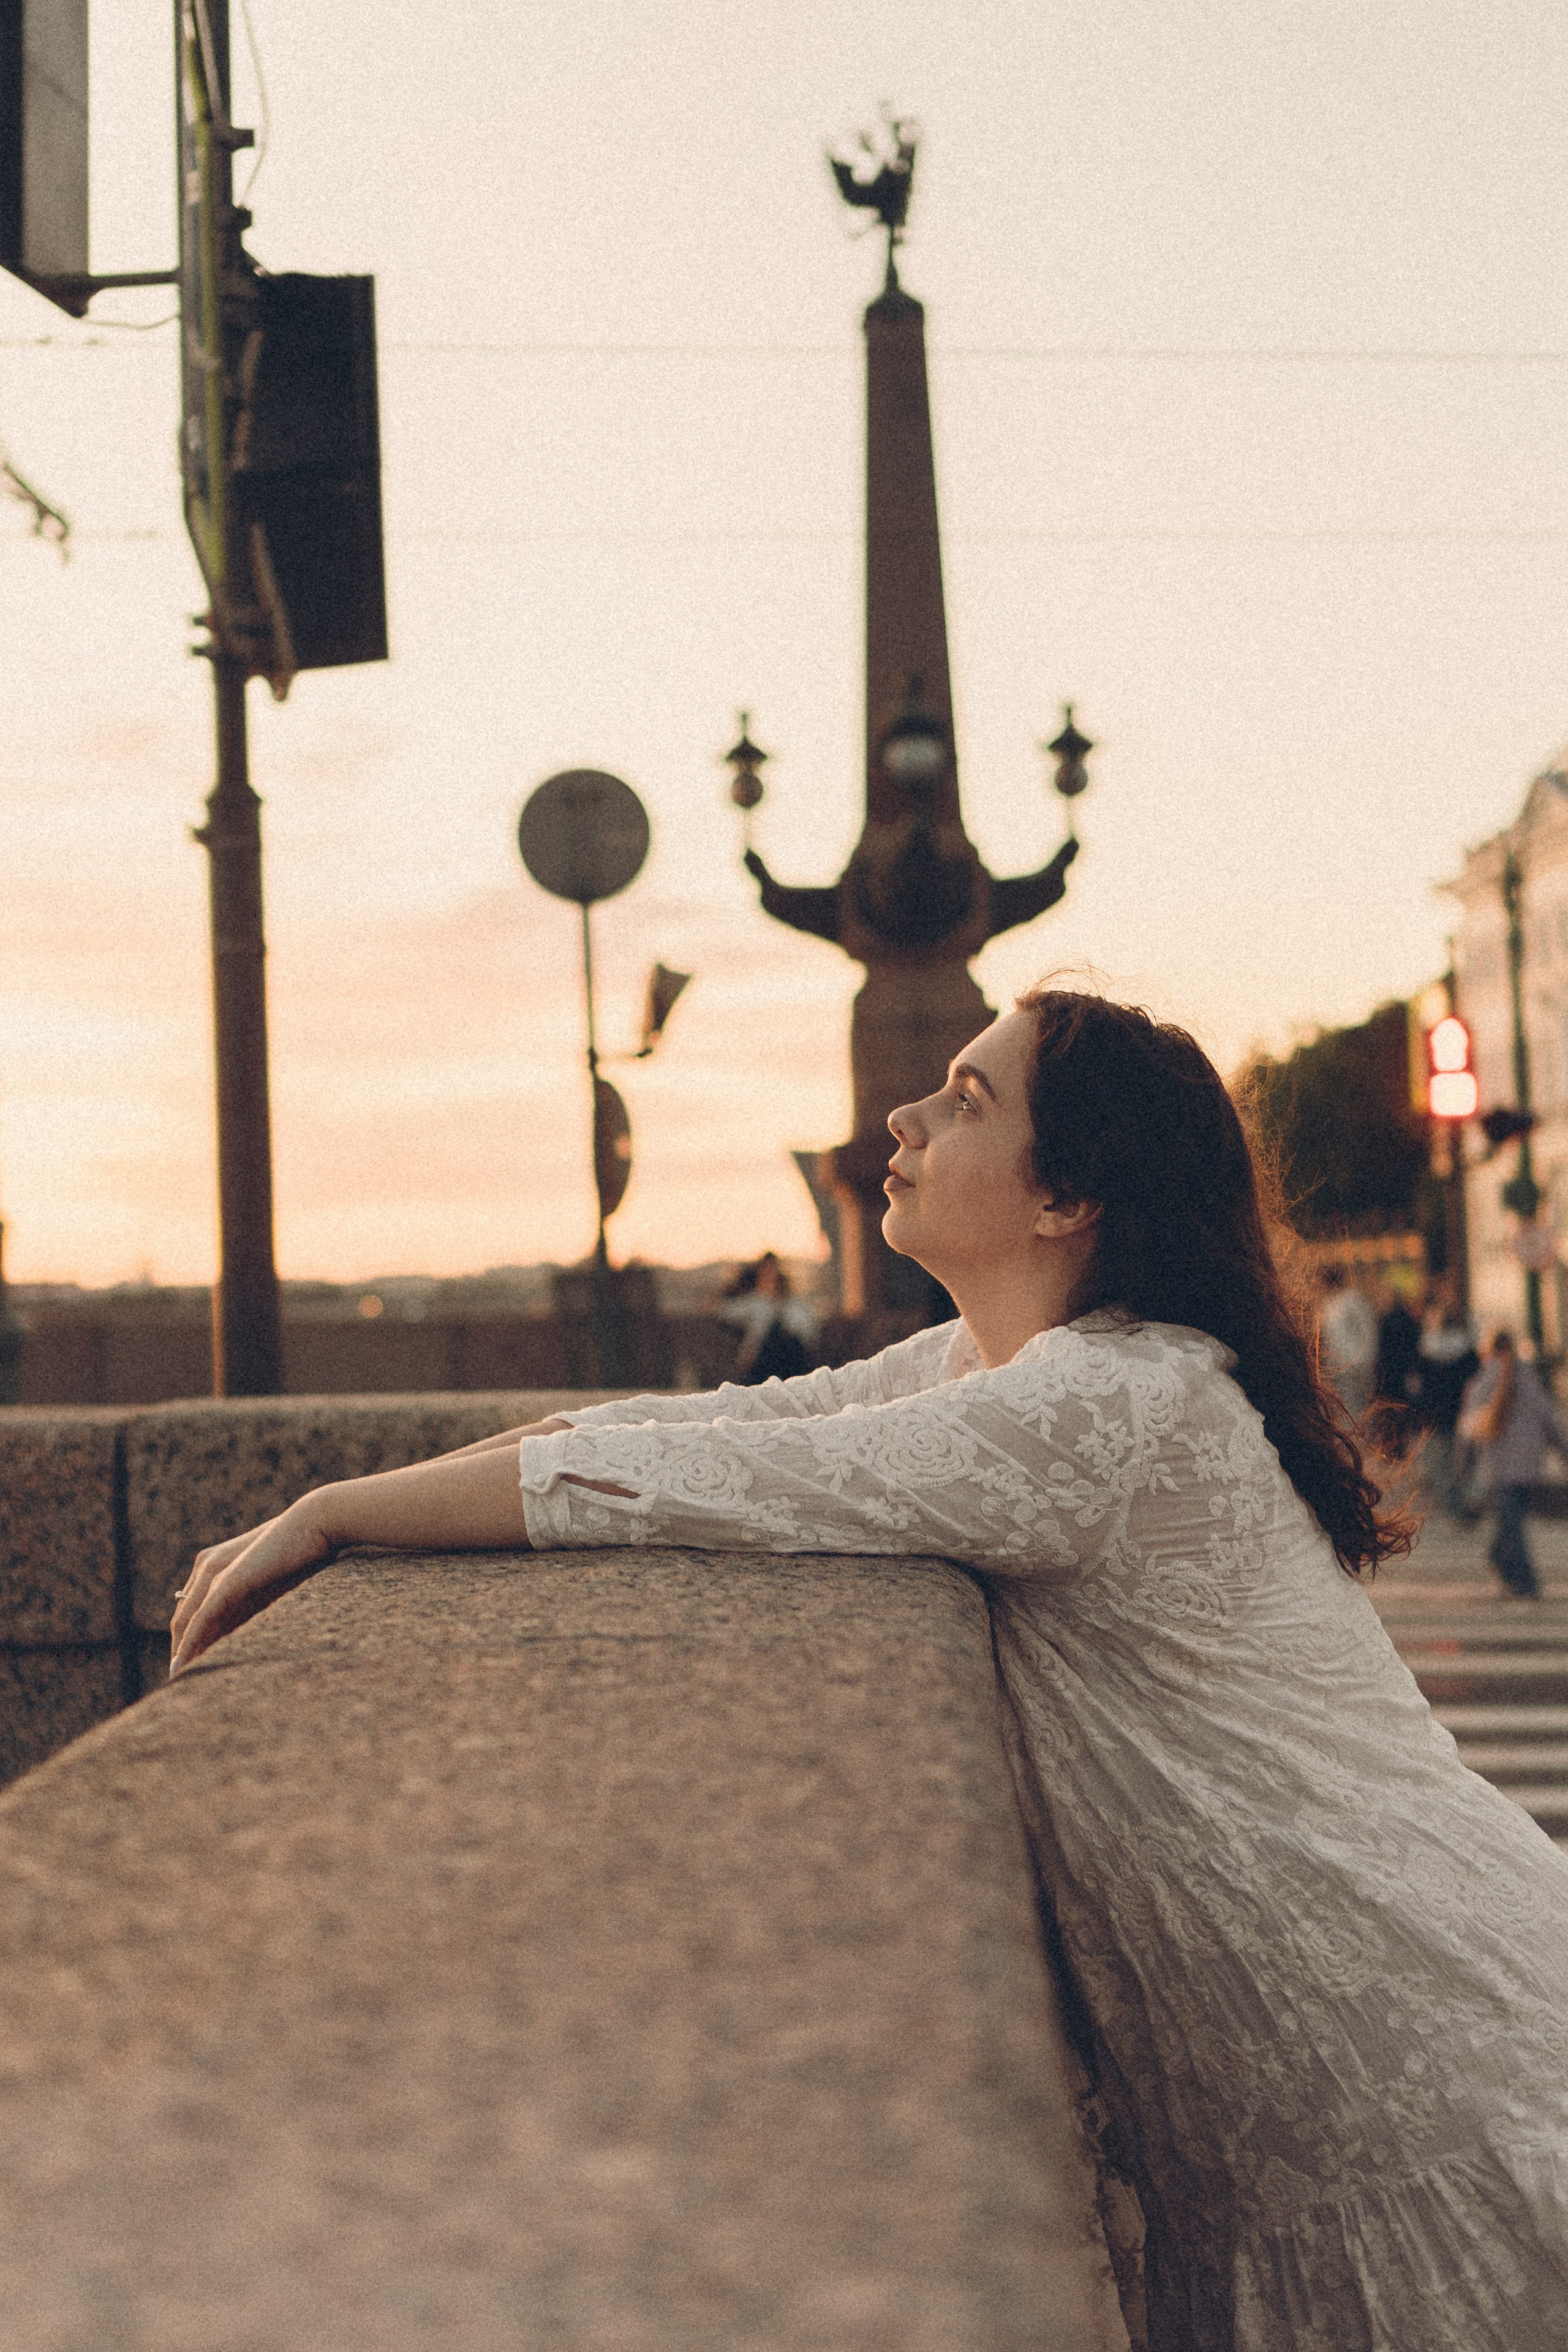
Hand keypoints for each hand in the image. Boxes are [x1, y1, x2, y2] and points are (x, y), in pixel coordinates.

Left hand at [170, 1498, 334, 1673]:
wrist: (315, 1523)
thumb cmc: (300, 1551)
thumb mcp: (267, 1581)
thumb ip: (249, 1600)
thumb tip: (241, 1631)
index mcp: (214, 1562)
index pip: (191, 1607)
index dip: (187, 1636)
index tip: (189, 1662)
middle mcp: (206, 1566)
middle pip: (182, 1616)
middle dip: (180, 1647)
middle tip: (180, 1677)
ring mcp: (214, 1572)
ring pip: (185, 1621)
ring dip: (182, 1651)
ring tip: (180, 1679)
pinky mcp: (227, 1582)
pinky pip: (201, 1619)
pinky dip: (190, 1644)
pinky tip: (185, 1664)